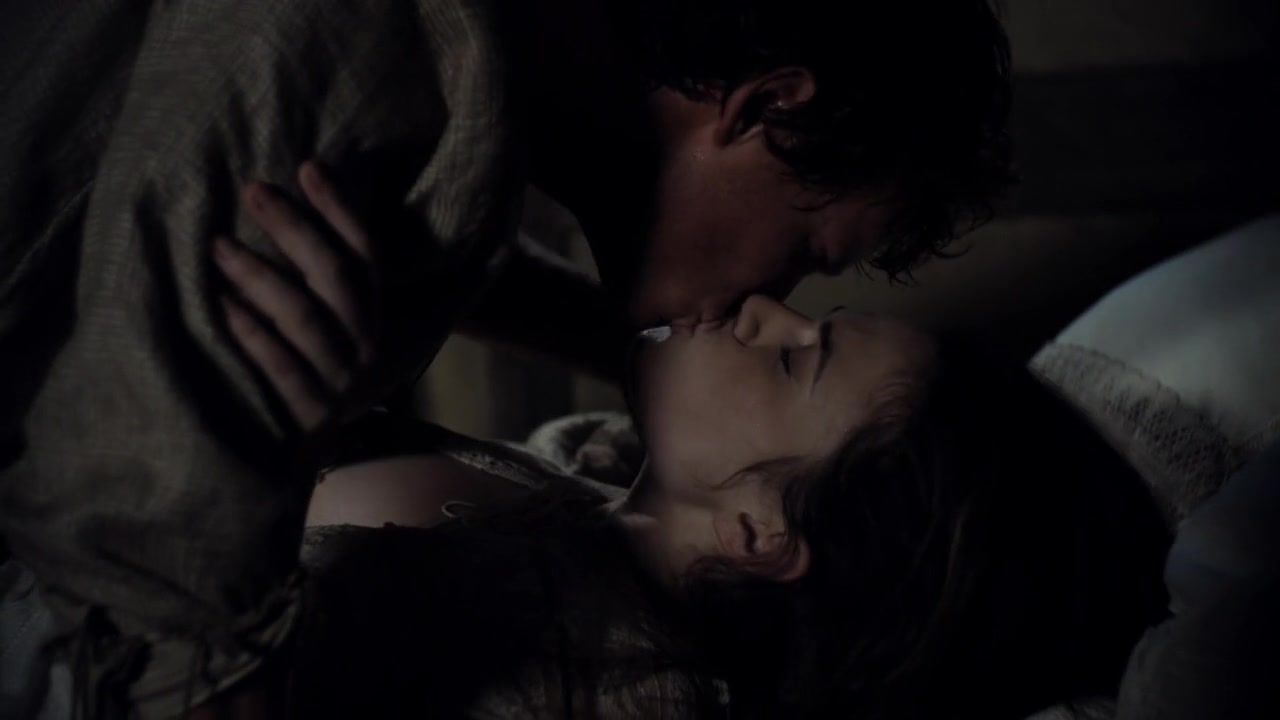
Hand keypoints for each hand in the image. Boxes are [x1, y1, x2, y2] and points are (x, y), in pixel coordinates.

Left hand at [213, 161, 379, 431]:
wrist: (287, 462)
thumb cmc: (296, 373)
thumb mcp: (318, 324)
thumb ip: (311, 277)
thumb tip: (284, 198)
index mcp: (373, 316)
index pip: (366, 253)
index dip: (339, 209)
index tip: (306, 165)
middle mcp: (365, 344)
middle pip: (335, 275)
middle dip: (293, 228)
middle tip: (251, 192)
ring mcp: (341, 381)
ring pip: (304, 316)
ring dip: (259, 276)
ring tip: (217, 247)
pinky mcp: (312, 414)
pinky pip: (280, 365)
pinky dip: (250, 333)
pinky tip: (220, 306)